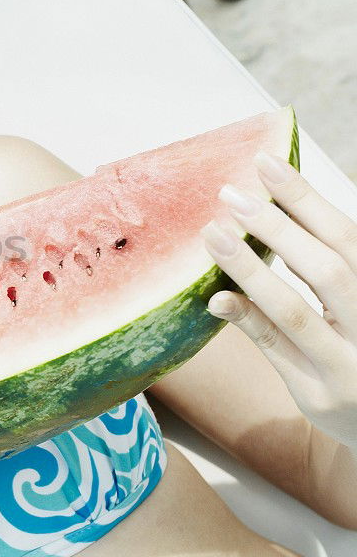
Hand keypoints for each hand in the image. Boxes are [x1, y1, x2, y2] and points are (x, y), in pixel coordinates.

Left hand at [200, 149, 356, 450]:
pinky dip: (248, 320)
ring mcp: (349, 365)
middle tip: (229, 194)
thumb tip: (272, 209)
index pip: (346, 236)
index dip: (305, 198)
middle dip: (277, 227)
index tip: (265, 162)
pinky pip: (276, 351)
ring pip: (296, 311)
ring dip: (251, 269)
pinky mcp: (318, 394)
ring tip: (212, 234)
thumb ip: (328, 266)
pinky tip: (217, 297)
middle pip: (327, 268)